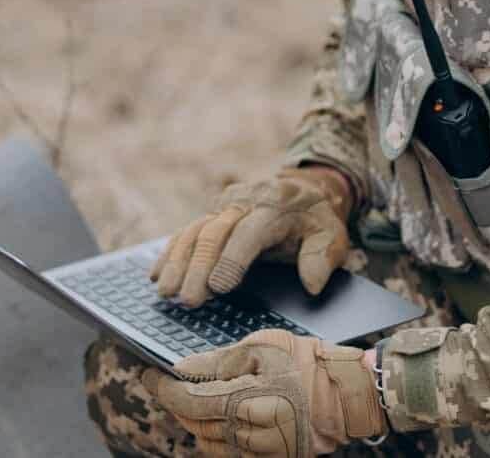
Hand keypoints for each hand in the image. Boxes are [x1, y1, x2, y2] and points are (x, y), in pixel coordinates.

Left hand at [141, 330, 385, 456]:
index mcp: (247, 399)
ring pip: (208, 443)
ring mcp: (260, 452)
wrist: (343, 395)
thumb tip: (181, 368)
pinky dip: (216, 438)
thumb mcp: (261, 348)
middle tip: (168, 386)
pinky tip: (217, 420)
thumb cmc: (304, 363)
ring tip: (195, 401)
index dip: (163, 389)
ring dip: (195, 422)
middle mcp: (250, 432)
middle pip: (194, 424)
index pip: (189, 401)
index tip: (148, 376)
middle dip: (178, 404)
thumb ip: (218, 361)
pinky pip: (228, 455)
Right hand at [150, 167, 353, 306]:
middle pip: (215, 233)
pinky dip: (170, 252)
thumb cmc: (316, 220)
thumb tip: (312, 285)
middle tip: (188, 300)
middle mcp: (245, 201)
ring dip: (177, 262)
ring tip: (165, 292)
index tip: (219, 287)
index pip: (250, 232)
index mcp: (276, 206)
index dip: (233, 259)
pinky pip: (187, 230)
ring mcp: (225, 206)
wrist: (303, 189)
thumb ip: (322, 258)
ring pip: (195, 231)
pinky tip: (157, 273)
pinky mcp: (212, 213)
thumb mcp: (332, 235)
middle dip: (199, 268)